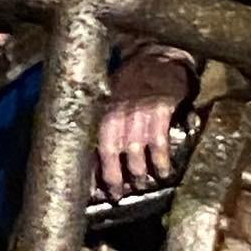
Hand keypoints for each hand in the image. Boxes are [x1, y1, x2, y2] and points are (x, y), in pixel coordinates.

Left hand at [95, 53, 191, 199]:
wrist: (158, 55)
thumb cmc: (131, 79)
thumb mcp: (108, 95)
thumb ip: (101, 121)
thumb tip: (95, 156)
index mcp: (97, 111)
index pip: (87, 147)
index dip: (89, 173)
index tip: (92, 192)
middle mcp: (113, 114)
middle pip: (107, 155)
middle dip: (112, 180)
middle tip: (117, 195)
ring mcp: (136, 113)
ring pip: (132, 154)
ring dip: (137, 175)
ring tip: (141, 185)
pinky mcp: (158, 111)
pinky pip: (158, 145)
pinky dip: (160, 163)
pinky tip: (163, 173)